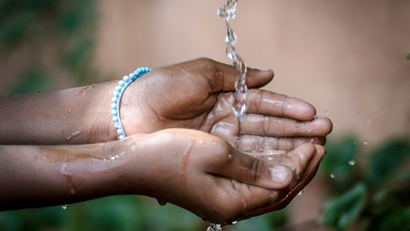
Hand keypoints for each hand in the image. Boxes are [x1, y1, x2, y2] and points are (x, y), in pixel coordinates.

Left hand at [120, 58, 331, 147]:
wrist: (129, 112)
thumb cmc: (163, 87)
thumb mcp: (201, 73)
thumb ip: (236, 76)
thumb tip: (271, 73)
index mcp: (227, 97)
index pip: (265, 104)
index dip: (289, 109)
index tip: (313, 114)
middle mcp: (228, 120)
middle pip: (268, 127)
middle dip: (297, 129)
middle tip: (325, 133)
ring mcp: (221, 141)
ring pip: (260, 145)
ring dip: (288, 147)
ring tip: (315, 148)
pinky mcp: (212, 157)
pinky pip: (243, 160)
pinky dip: (264, 162)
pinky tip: (286, 164)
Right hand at [121, 128, 325, 223]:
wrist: (134, 162)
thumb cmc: (169, 154)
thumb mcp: (214, 154)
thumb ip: (253, 167)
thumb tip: (286, 175)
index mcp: (231, 202)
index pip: (279, 187)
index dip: (301, 164)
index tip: (315, 143)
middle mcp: (230, 205)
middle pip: (277, 189)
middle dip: (301, 165)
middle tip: (319, 143)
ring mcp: (223, 197)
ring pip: (266, 183)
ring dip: (287, 163)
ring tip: (306, 144)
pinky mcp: (216, 186)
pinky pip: (252, 178)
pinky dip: (268, 164)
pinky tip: (276, 150)